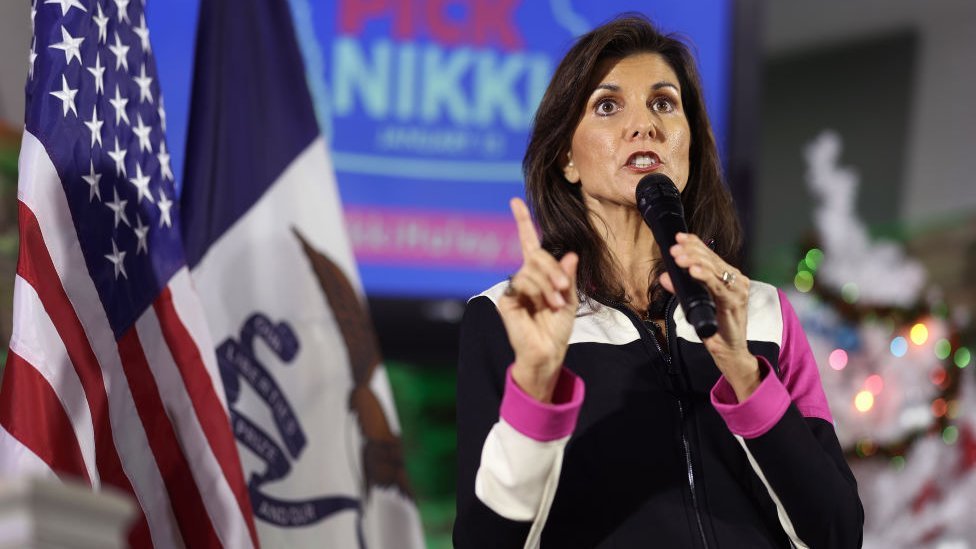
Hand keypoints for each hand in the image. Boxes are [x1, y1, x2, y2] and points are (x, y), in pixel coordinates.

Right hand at [497, 198, 578, 402]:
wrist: (549, 352)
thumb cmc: (558, 329)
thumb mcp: (570, 299)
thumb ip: (568, 277)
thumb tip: (570, 255)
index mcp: (539, 275)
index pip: (528, 244)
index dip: (522, 222)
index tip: (514, 201)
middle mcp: (524, 277)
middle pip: (536, 255)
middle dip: (552, 267)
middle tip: (564, 286)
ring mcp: (514, 287)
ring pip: (531, 269)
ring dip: (549, 283)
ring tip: (557, 303)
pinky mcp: (506, 298)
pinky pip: (522, 281)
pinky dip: (538, 291)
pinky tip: (545, 305)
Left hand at [660, 233, 759, 400]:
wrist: (731, 352)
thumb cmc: (716, 328)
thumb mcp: (695, 304)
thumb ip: (682, 289)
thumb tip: (664, 276)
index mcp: (729, 278)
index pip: (711, 255)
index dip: (695, 244)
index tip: (679, 237)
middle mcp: (737, 281)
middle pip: (712, 260)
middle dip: (692, 251)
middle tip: (674, 248)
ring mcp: (738, 292)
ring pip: (715, 270)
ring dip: (696, 261)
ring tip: (680, 257)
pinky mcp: (734, 304)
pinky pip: (718, 287)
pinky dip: (706, 277)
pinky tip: (694, 271)